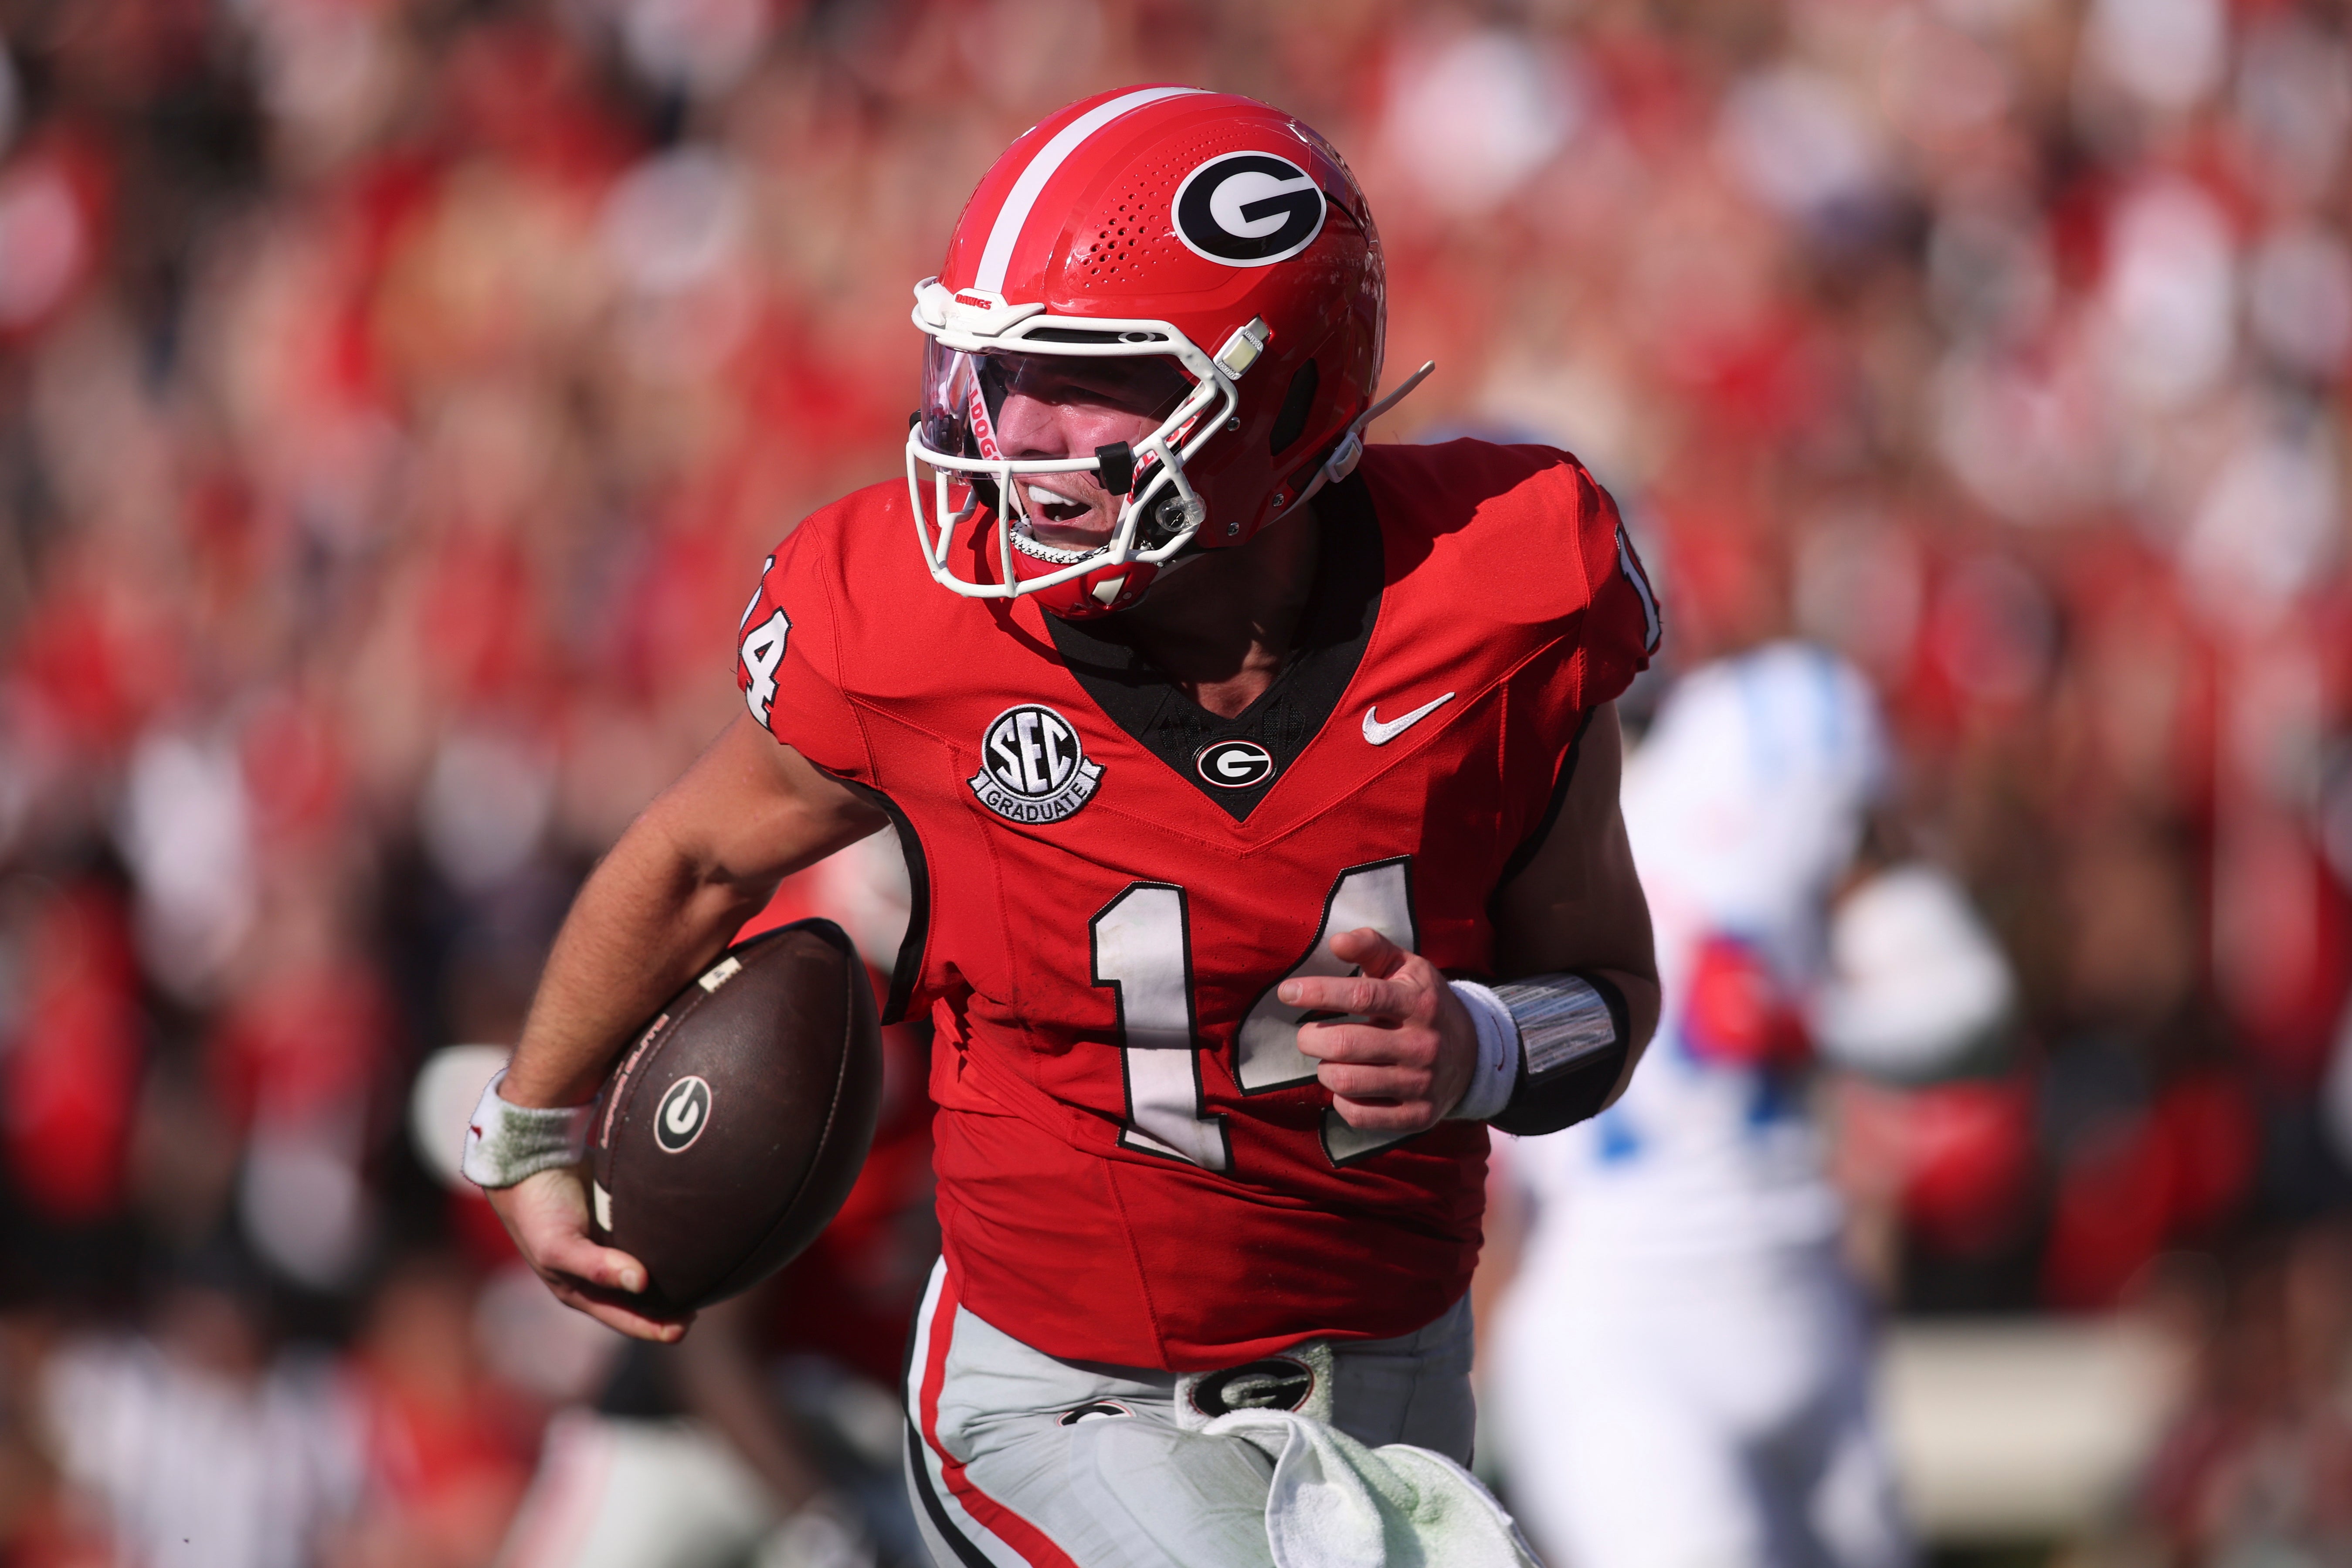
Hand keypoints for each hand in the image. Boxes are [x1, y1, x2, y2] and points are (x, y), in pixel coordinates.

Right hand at [484, 1167, 693, 1342]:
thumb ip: (597, 1267)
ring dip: (670, 1277)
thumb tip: (642, 1282)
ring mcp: (608, 1249)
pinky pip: (646, 1240)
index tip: (687, 1325)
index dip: (655, 1327)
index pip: (625, 1319)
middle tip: (704, 1300)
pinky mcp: (617, 1223)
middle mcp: (597, 1276)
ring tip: (704, 1274)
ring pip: (646, 1271)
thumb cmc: (538, 1214)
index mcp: (581, 1292)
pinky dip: (665, 1245)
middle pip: (640, 1301)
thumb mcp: (559, 1248)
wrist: (530, 1165)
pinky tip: (688, 1241)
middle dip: (669, 1307)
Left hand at [1280, 928, 1478, 1134]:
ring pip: (1347, 1081)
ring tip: (1329, 1059)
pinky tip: (1347, 1086)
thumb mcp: (1406, 967)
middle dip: (1311, 1038)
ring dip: (1324, 1069)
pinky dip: (1341, 1100)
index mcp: (1418, 1003)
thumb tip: (1336, 942)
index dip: (1319, 992)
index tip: (1287, 992)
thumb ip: (1371, 947)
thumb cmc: (1424, 1002)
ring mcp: (1421, 1084)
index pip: (1362, 996)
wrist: (1473, 1054)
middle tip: (1307, 1035)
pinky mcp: (1417, 1116)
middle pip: (1346, 1044)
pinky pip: (1360, 1115)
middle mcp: (1422, 1045)